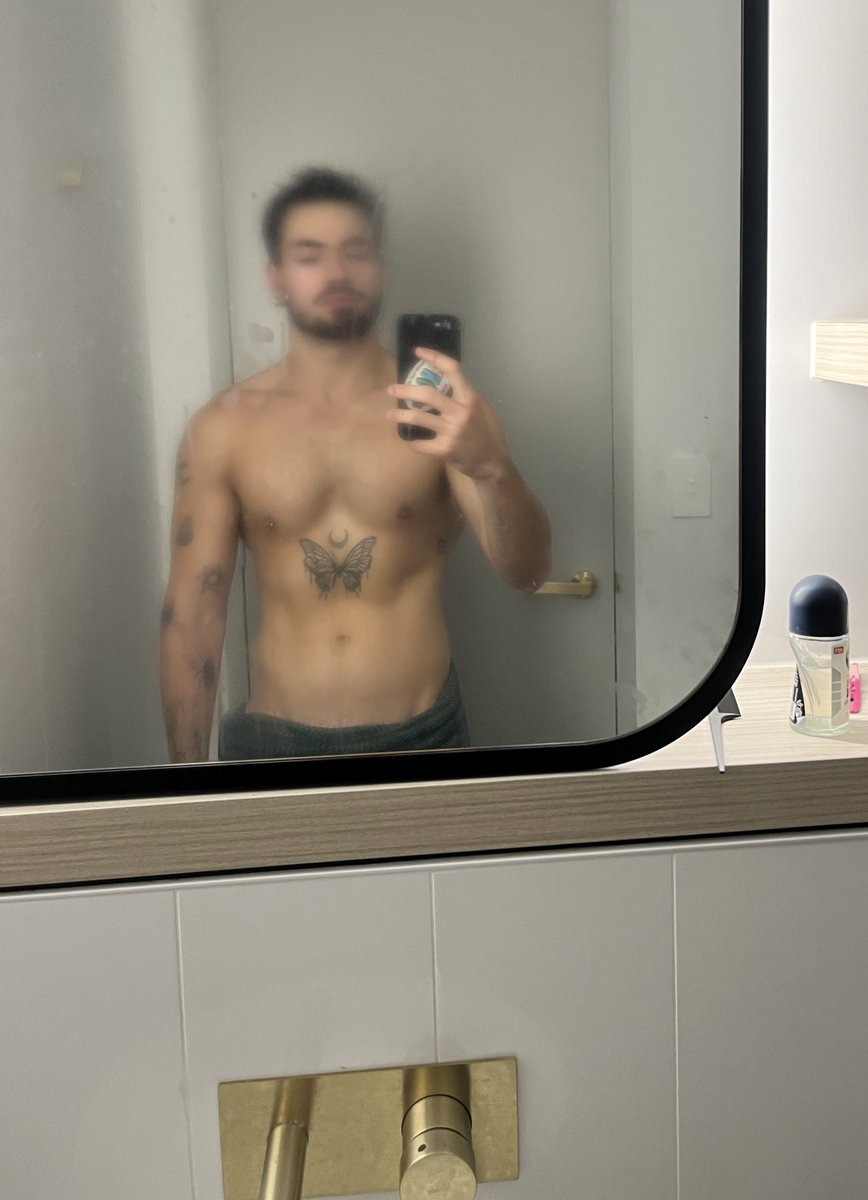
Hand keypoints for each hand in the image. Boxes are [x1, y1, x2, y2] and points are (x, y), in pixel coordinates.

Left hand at [386, 346, 509, 479]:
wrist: (491, 462)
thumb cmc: (485, 433)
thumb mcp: (480, 409)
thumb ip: (464, 396)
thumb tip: (443, 380)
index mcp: (470, 398)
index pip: (453, 370)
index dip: (435, 357)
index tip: (418, 351)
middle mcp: (461, 412)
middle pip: (428, 394)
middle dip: (406, 390)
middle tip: (391, 389)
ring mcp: (453, 431)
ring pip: (419, 417)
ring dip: (401, 415)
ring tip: (390, 414)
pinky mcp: (446, 449)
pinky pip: (422, 443)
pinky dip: (413, 442)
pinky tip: (408, 439)